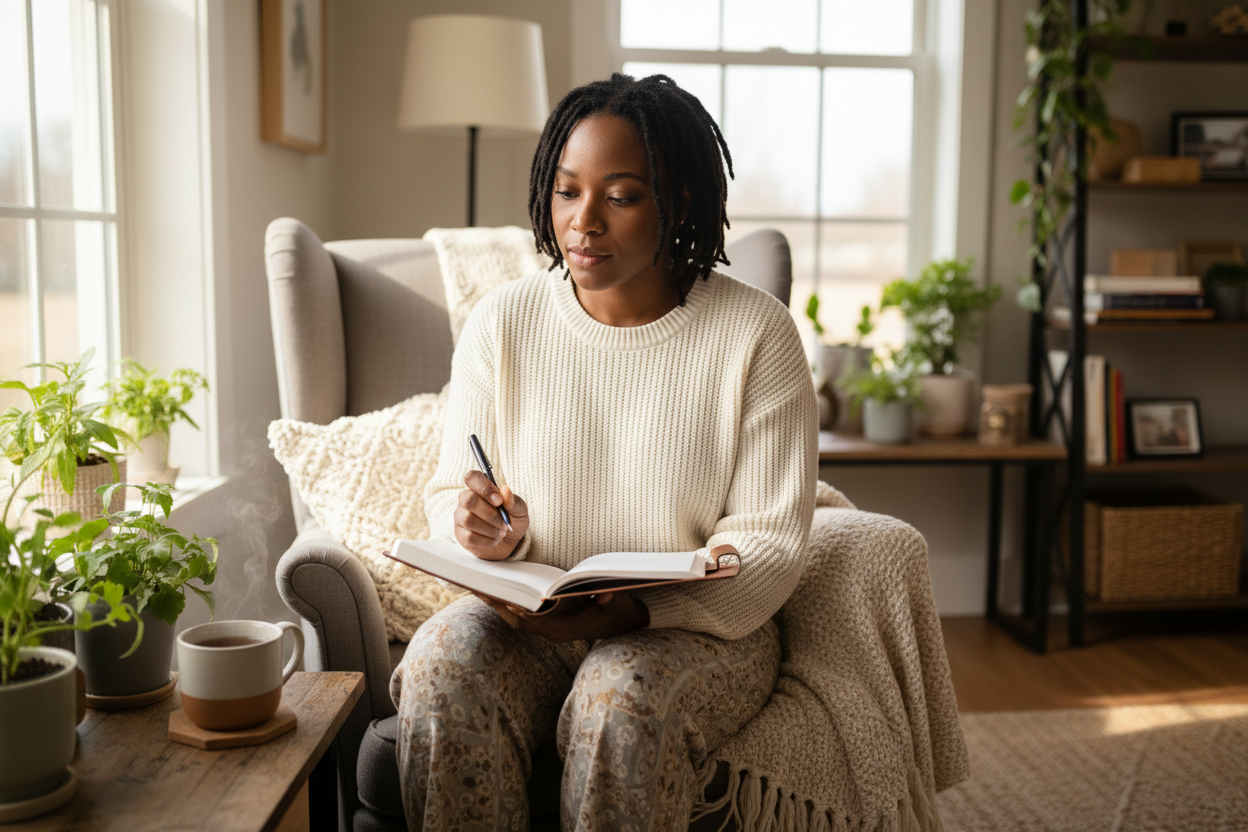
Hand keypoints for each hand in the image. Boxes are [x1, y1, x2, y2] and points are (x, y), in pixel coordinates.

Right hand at [454, 470, 528, 560]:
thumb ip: (513, 500)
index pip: (472, 478)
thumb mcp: (520, 510)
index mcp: (480, 488)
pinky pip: (469, 537)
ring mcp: (461, 517)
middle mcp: (466, 500)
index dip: (484, 488)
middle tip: (504, 523)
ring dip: (490, 528)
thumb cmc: (512, 519)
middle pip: (468, 500)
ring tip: (502, 532)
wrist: (509, 542)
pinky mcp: (461, 535)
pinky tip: (494, 539)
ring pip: (468, 519)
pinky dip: (486, 540)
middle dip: (490, 514)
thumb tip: (504, 490)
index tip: (499, 501)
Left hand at [475, 591, 649, 642]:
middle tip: (477, 587)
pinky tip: (500, 590)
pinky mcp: (550, 626)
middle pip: (518, 621)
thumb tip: (606, 594)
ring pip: (517, 620)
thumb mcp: (620, 603)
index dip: (516, 610)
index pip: (534, 621)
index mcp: (567, 629)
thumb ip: (612, 600)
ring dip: (500, 605)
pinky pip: (523, 617)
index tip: (499, 597)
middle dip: (498, 604)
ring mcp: (551, 631)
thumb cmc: (621, 611)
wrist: (626, 625)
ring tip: (481, 586)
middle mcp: (554, 633)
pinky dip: (510, 605)